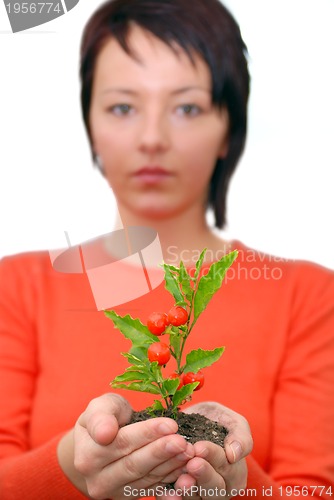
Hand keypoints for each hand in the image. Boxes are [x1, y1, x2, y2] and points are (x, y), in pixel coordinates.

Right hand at [61, 393, 194, 498]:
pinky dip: (171, 477)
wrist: (100, 441)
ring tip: (188, 450)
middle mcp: (97, 480)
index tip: (171, 424)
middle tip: (183, 441)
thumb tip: (105, 433)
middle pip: (134, 465)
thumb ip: (100, 416)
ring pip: (146, 479)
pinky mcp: (129, 496)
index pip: (121, 443)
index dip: (147, 434)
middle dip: (162, 451)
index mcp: (86, 456)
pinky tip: (185, 465)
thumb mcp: (100, 407)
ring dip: (170, 465)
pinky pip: (153, 487)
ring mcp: (113, 492)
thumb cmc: (104, 418)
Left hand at [160, 402, 252, 498]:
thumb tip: (235, 454)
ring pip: (198, 498)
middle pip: (215, 488)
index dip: (214, 457)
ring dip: (189, 491)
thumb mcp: (232, 421)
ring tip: (181, 480)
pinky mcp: (183, 497)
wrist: (191, 421)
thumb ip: (240, 436)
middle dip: (203, 475)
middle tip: (192, 464)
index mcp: (235, 473)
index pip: (228, 468)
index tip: (200, 447)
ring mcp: (201, 494)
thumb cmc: (217, 421)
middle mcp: (220, 488)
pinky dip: (173, 496)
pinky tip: (166, 490)